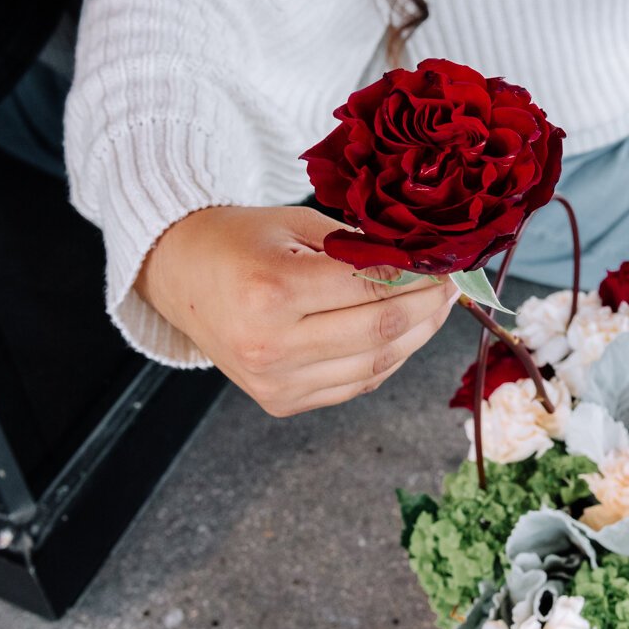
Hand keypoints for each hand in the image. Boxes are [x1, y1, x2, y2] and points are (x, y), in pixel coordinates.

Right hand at [137, 206, 458, 415]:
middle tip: (451, 288)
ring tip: (433, 311)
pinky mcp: (280, 402)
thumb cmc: (237, 241)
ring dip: (415, 339)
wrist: (178, 276)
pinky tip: (402, 336)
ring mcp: (274, 382)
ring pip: (374, 366)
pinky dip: (386, 360)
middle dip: (426, 309)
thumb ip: (359, 247)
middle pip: (379, 333)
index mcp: (271, 292)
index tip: (446, 265)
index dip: (419, 278)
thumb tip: (425, 262)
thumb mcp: (297, 225)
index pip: (370, 289)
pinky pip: (354, 385)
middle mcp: (271, 345)